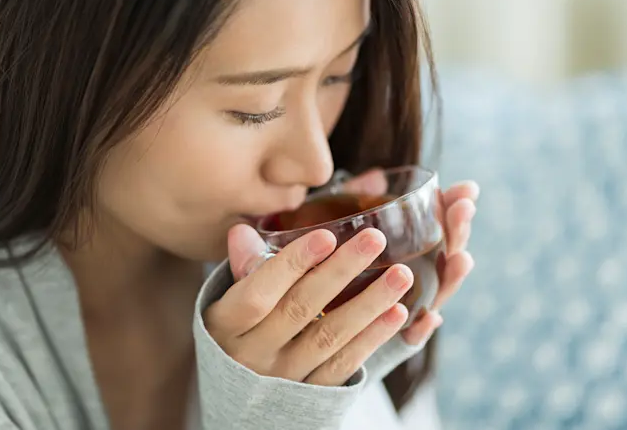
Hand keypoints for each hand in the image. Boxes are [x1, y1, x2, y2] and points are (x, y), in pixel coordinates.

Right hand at [204, 224, 414, 386]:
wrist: (237, 395)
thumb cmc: (234, 330)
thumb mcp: (226, 301)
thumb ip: (242, 267)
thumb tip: (243, 232)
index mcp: (226, 325)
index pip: (258, 293)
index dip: (291, 265)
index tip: (326, 235)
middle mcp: (254, 354)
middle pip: (300, 309)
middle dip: (340, 271)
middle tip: (375, 239)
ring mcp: (284, 377)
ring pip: (330, 337)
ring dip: (369, 303)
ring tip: (401, 274)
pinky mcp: (312, 394)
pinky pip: (345, 364)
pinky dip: (373, 338)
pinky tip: (398, 313)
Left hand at [342, 168, 477, 344]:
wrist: (314, 320)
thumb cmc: (333, 266)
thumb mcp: (344, 230)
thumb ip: (359, 202)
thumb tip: (378, 177)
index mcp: (409, 250)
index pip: (440, 226)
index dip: (454, 208)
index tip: (468, 189)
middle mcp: (415, 279)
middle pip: (445, 254)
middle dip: (459, 230)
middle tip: (465, 208)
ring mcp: (407, 308)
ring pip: (437, 292)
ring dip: (452, 276)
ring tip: (461, 258)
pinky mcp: (390, 340)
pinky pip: (409, 338)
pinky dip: (421, 329)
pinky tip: (430, 318)